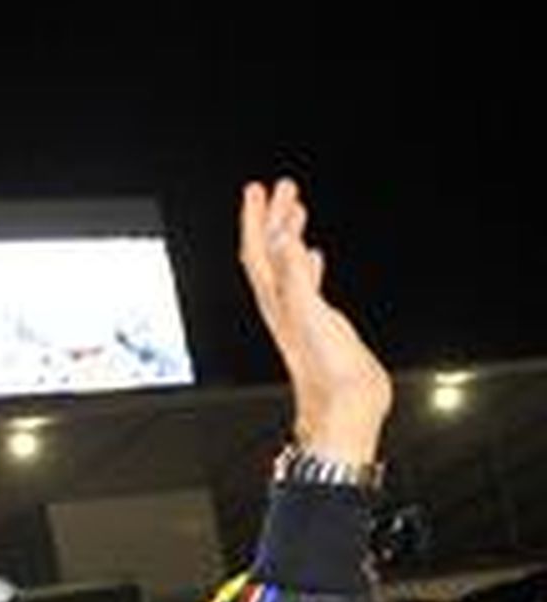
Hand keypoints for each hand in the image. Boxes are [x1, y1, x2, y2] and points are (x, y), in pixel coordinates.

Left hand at [239, 178, 392, 462]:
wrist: (345, 412)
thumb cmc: (328, 374)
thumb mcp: (309, 316)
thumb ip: (294, 277)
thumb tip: (282, 238)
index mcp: (278, 303)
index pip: (259, 252)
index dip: (256, 219)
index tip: (258, 190)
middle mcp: (283, 308)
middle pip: (270, 255)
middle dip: (272, 219)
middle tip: (279, 189)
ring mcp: (300, 316)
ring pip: (287, 266)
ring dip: (289, 237)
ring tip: (295, 211)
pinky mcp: (320, 326)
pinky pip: (306, 286)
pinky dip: (306, 265)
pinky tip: (313, 258)